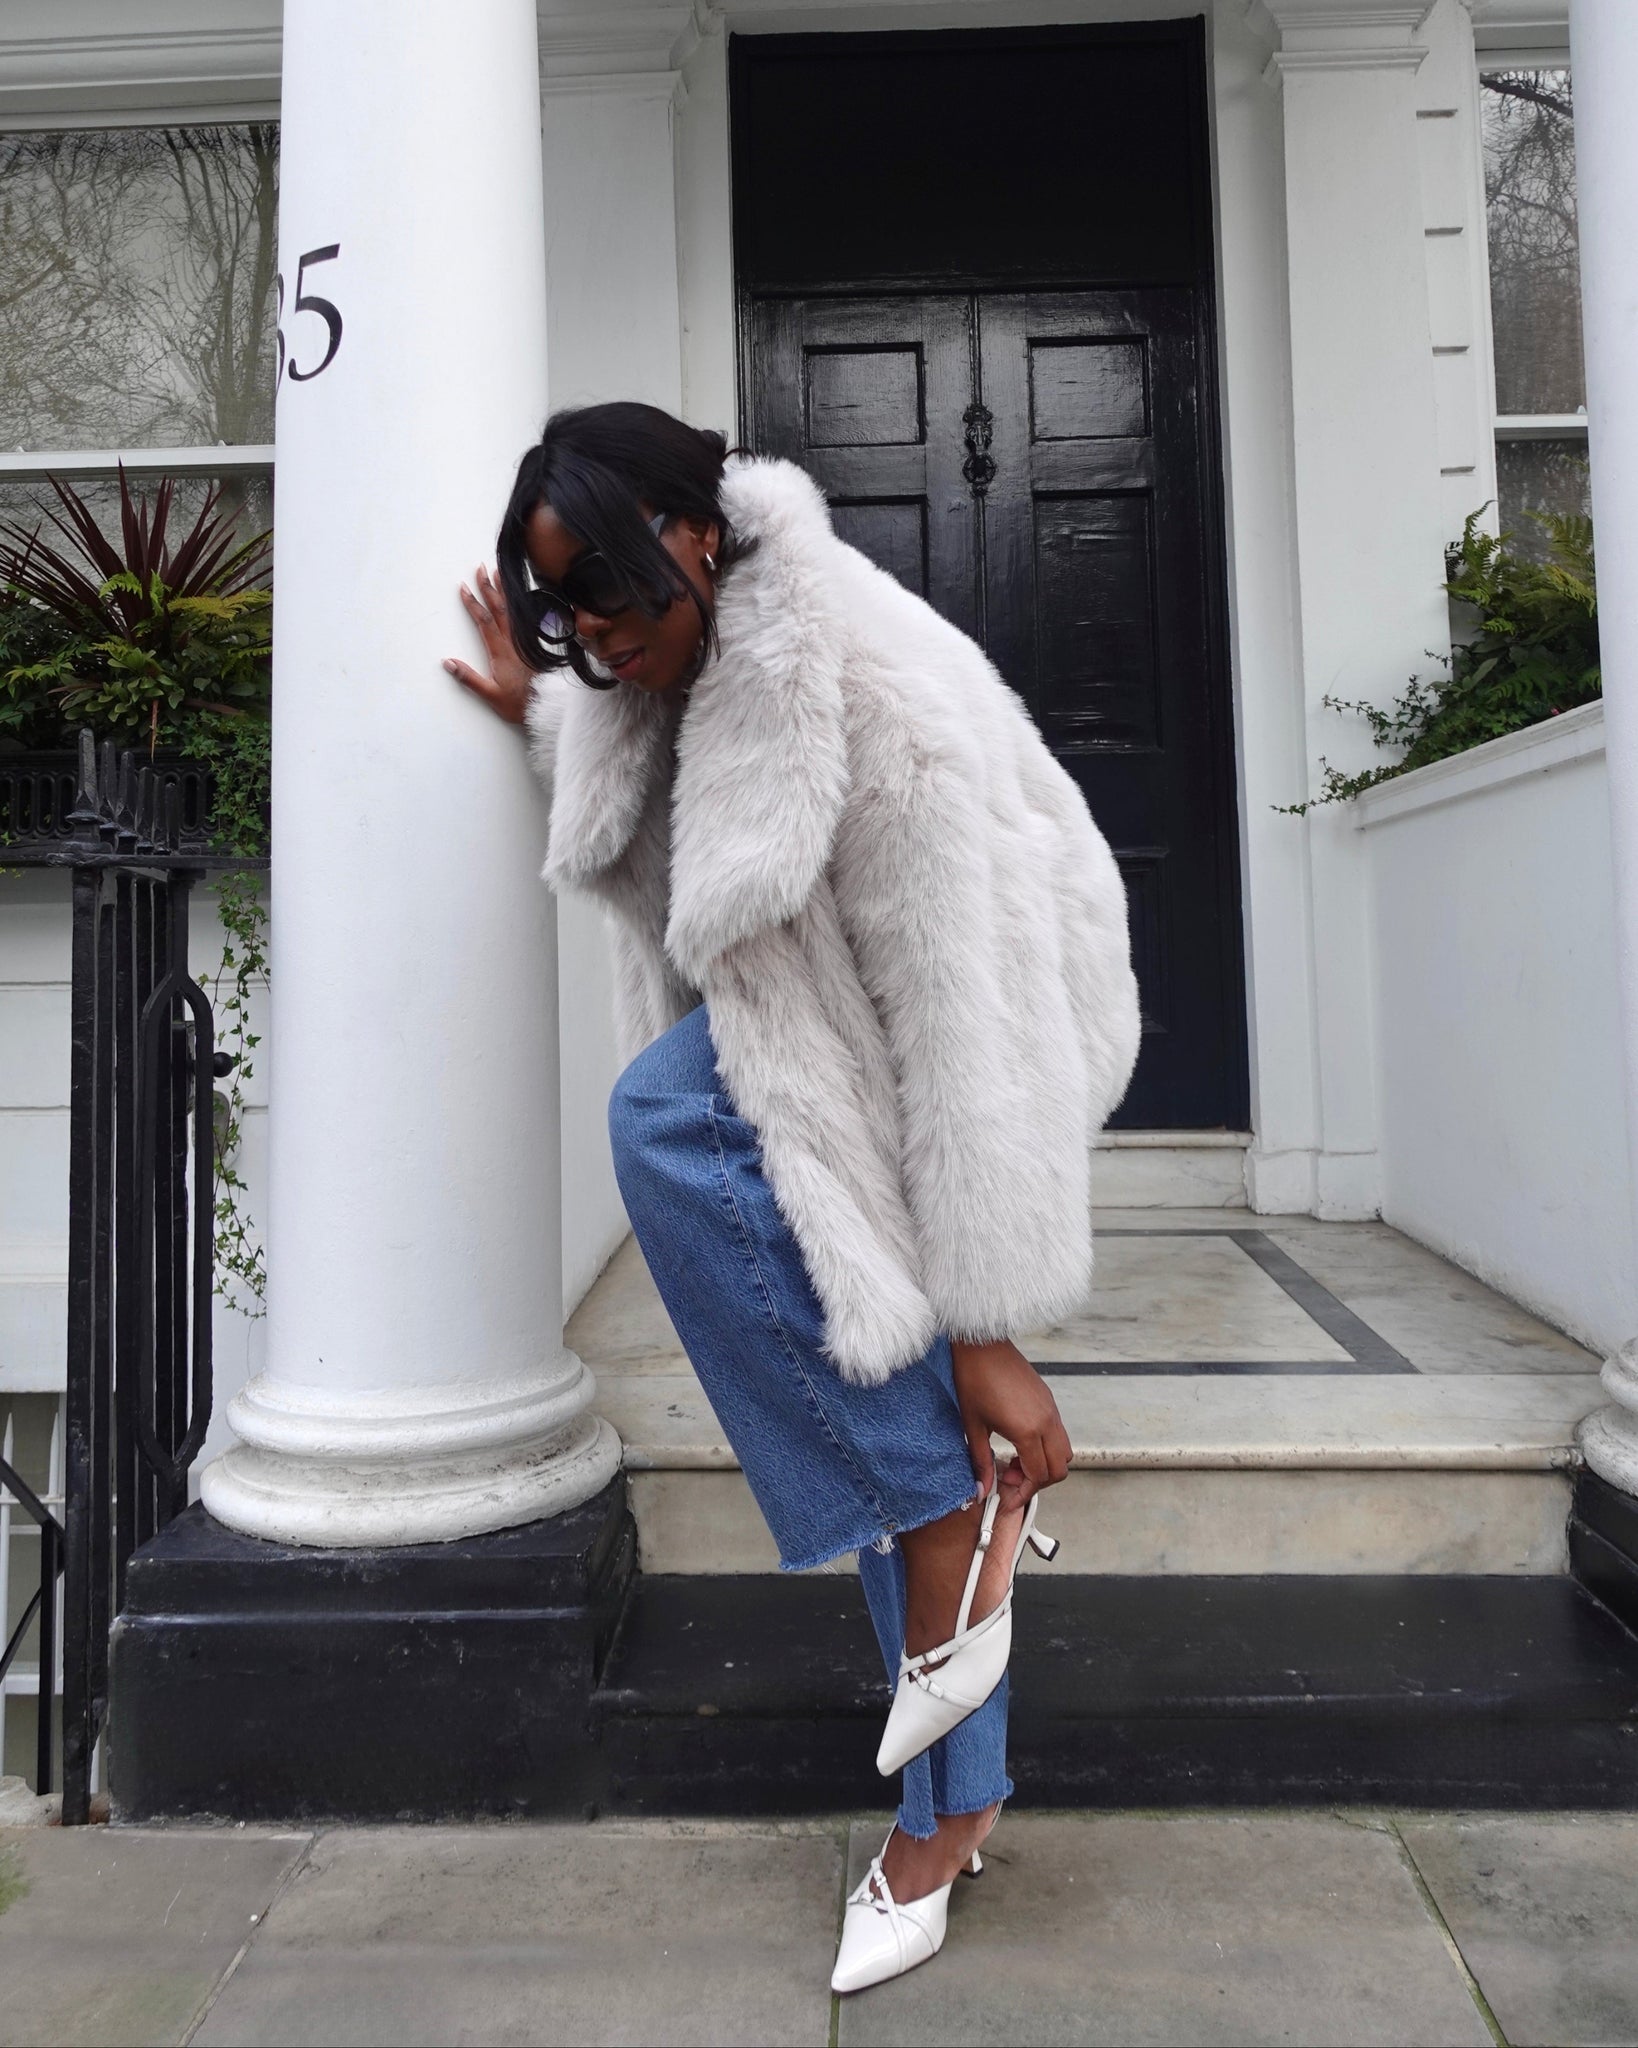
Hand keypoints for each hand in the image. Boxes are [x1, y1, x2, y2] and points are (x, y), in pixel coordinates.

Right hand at [445, 564, 533, 724]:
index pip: (484, 621)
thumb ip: (469, 678)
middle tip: (481, 568)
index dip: (473, 603)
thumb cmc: (519, 704)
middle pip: (499, 609)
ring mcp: (525, 643)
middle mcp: (513, 643)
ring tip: (499, 573)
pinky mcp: (534, 647)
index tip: (464, 588)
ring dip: (505, 591)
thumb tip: (448, 663)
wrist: (547, 708)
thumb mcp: (491, 695)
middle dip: (488, 587)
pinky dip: (522, 604)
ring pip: (514, 611)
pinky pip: (527, 619)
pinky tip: (521, 596)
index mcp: (500, 652)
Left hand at [949, 1336, 1071, 1507]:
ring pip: (1064, 1452)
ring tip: (1012, 1459)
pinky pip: (1058, 1434)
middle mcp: (1046, 1422)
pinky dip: (1045, 1448)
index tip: (1007, 1499)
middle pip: (1059, 1469)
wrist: (982, 1344)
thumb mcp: (973, 1426)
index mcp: (1028, 1431)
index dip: (1023, 1493)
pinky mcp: (1049, 1400)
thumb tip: (982, 1491)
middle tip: (1009, 1478)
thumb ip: (980, 1461)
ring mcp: (1051, 1410)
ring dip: (1043, 1465)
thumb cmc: (974, 1379)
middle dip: (1036, 1482)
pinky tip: (1018, 1441)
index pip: (1039, 1476)